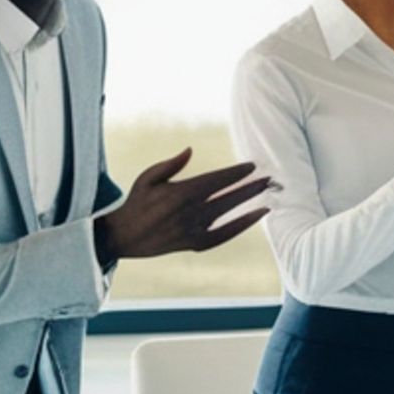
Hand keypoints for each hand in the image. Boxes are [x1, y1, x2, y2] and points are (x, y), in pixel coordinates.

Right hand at [96, 148, 271, 260]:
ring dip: (249, 203)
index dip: (236, 173)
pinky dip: (241, 226)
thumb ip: (171, 164)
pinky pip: (223, 235)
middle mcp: (190, 212)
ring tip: (268, 195)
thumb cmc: (136, 202)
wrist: (123, 237)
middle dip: (250, 187)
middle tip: (270, 178)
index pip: (216, 180)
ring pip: (228, 214)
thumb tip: (191, 149)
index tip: (252, 166)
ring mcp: (193, 229)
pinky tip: (255, 216)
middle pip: (228, 197)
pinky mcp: (193, 244)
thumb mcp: (147, 177)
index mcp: (180, 193)